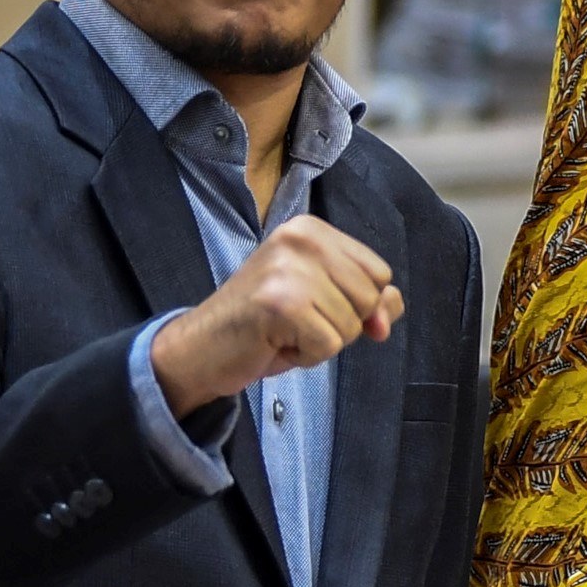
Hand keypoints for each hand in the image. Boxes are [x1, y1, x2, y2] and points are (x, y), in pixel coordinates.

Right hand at [150, 217, 401, 419]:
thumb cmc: (262, 325)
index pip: (379, 272)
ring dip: (321, 341)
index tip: (314, 306)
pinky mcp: (281, 305)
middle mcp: (301, 240)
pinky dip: (307, 356)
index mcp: (311, 230)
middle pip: (370, 298)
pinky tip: (275, 343)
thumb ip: (367, 299)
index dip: (358, 303)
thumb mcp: (321, 301)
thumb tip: (390, 309)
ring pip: (352, 324)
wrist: (196, 349)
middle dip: (340, 324)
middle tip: (293, 321)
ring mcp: (289, 271)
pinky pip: (329, 345)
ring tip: (282, 331)